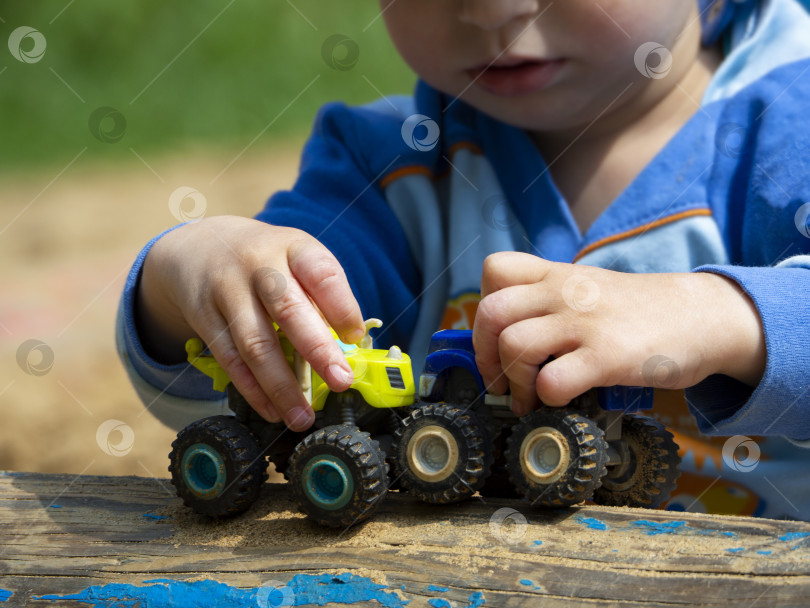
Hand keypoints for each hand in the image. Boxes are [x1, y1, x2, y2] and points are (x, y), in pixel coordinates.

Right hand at [136, 215, 365, 430]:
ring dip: (282, 386)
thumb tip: (349, 349)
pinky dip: (252, 390)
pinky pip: (229, 359)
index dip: (342, 307)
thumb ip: (323, 296)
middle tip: (341, 381)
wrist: (201, 245)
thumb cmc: (268, 260)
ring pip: (255, 344)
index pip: (321, 273)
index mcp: (293, 247)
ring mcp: (226, 290)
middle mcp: (259, 264)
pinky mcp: (203, 315)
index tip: (354, 338)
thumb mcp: (297, 258)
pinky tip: (272, 410)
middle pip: (289, 310)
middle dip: (318, 350)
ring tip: (302, 417)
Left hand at [472, 252, 765, 415]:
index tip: (499, 336)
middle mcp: (565, 292)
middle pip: (490, 313)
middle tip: (501, 380)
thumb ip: (549, 303)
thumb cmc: (638, 310)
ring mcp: (586, 323)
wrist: (705, 315)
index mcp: (557, 274)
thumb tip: (503, 342)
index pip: (495, 269)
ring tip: (529, 399)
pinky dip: (546, 399)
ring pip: (513, 346)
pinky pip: (552, 382)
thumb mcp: (588, 289)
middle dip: (484, 355)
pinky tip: (561, 402)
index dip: (484, 306)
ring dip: (513, 382)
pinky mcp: (609, 357)